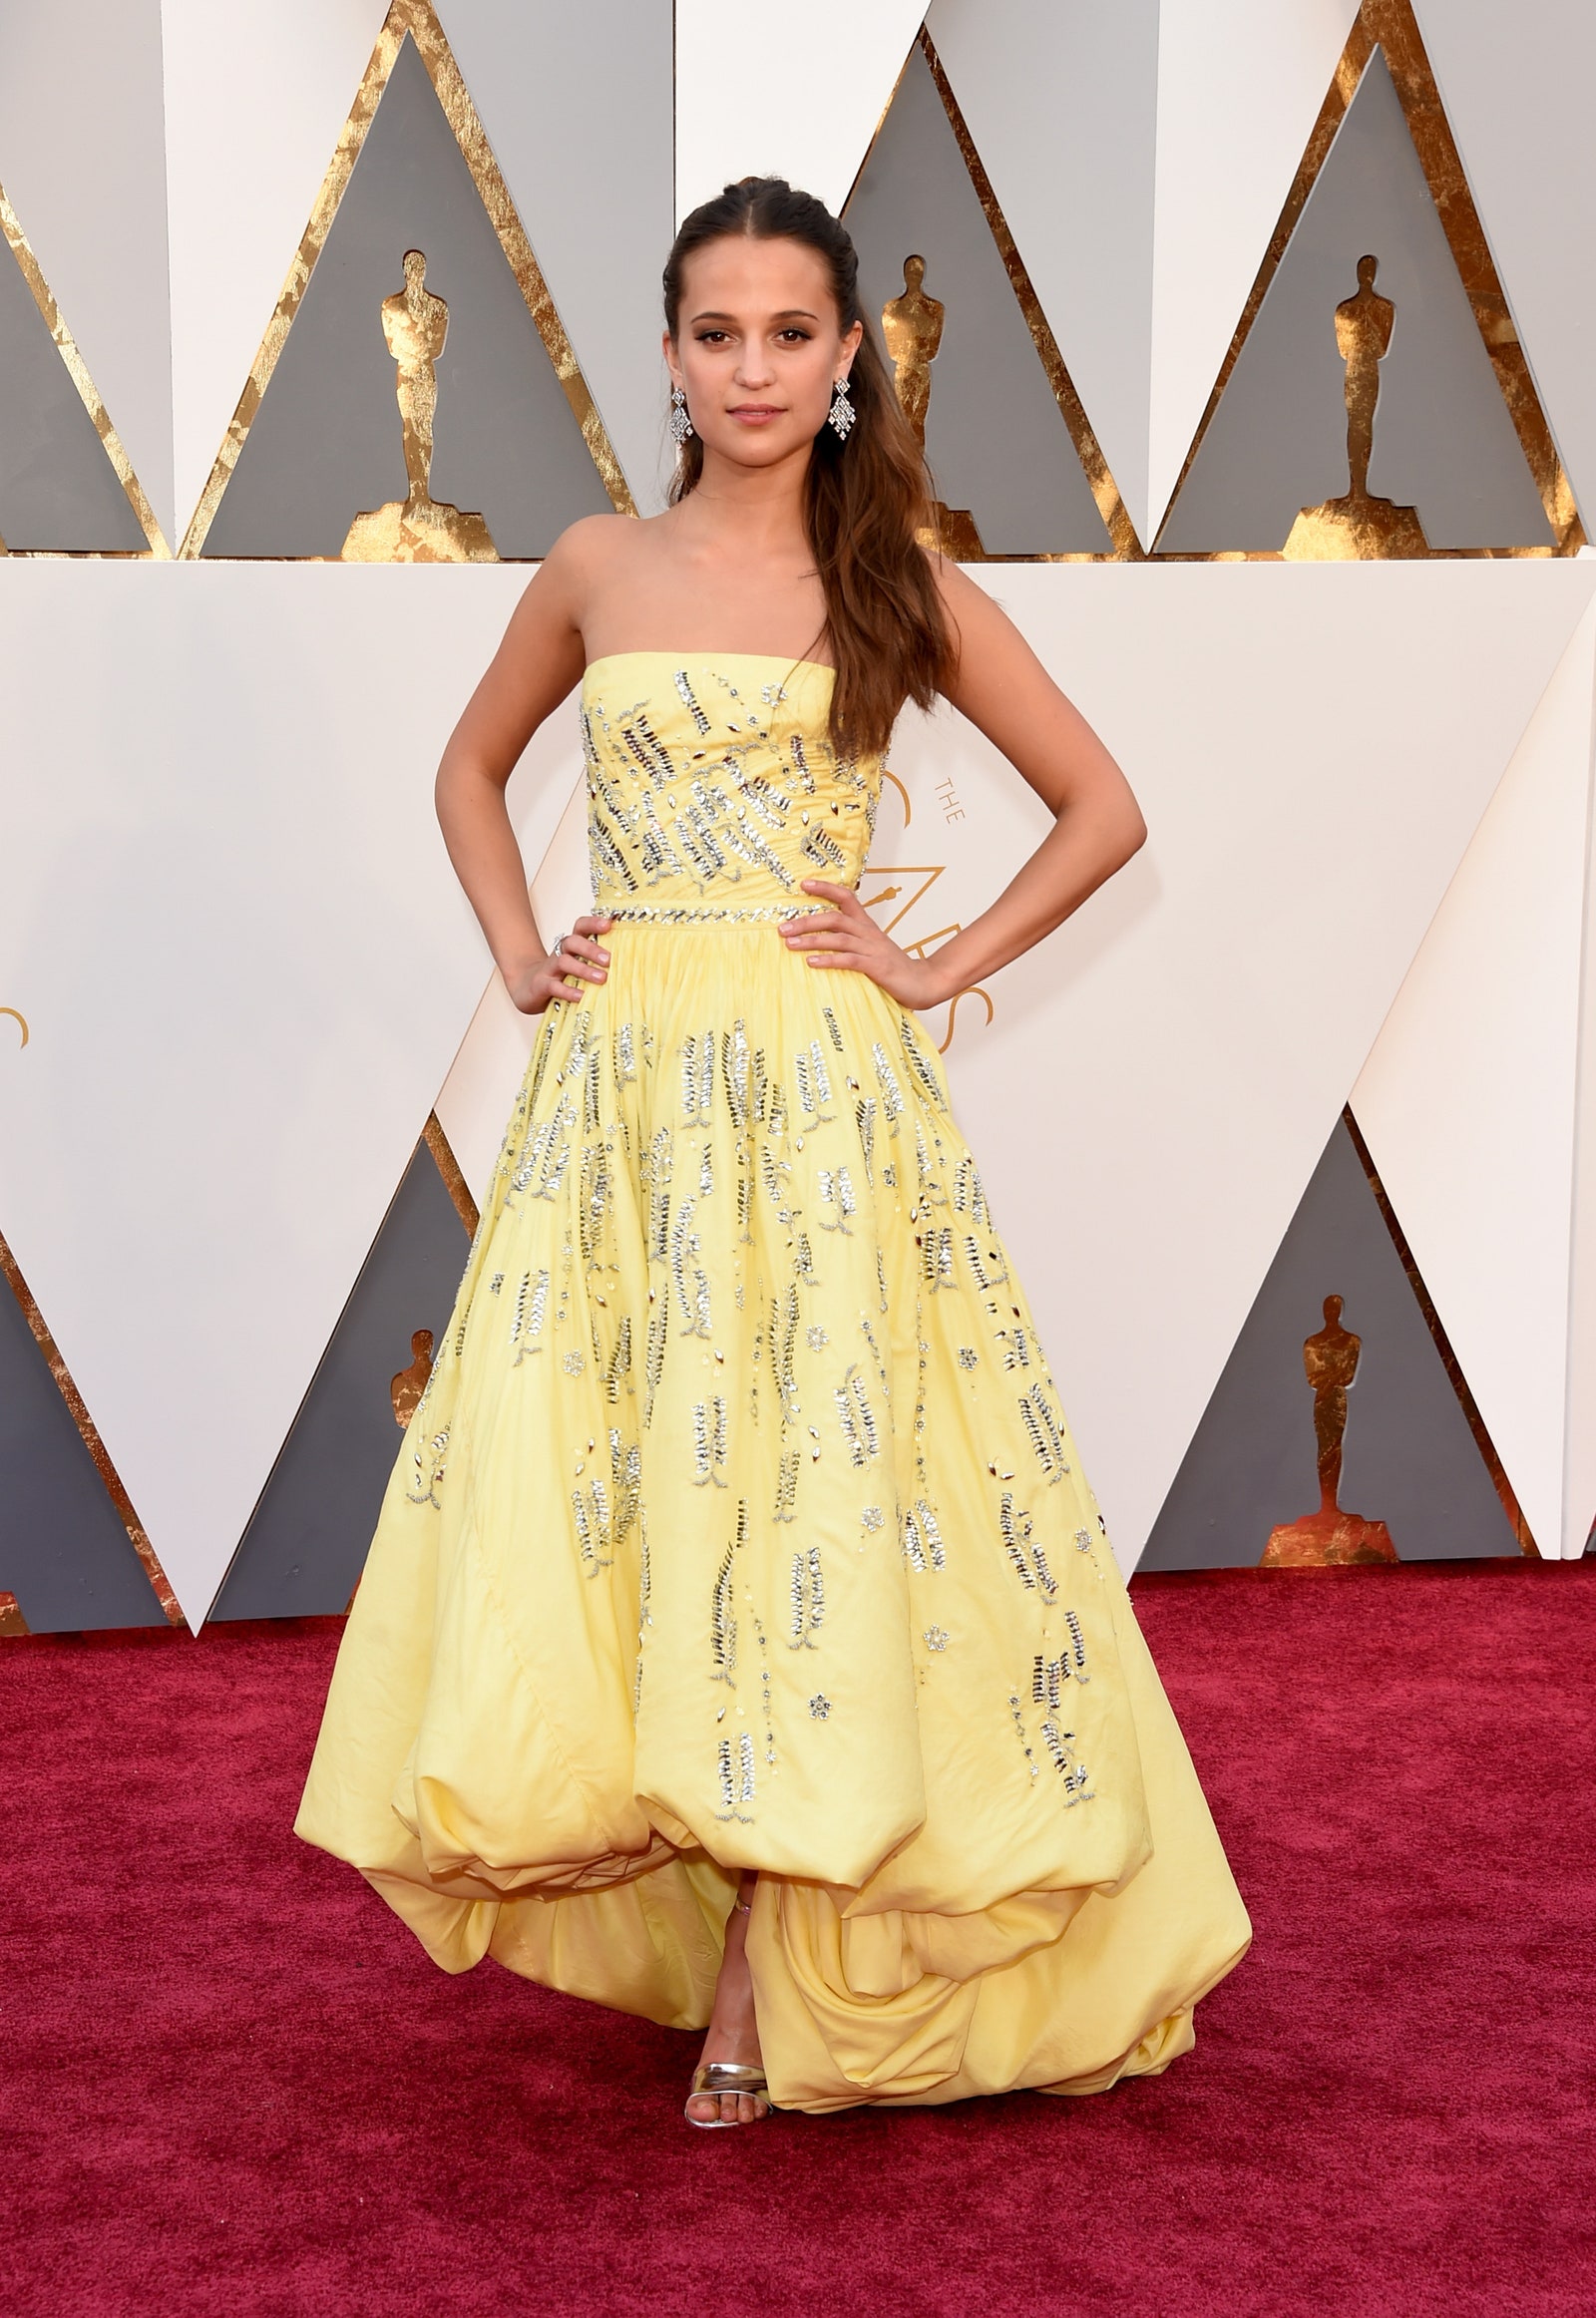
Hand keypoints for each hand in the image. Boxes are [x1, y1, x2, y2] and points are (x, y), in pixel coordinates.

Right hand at [503, 912, 613, 1014]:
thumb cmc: (561, 977)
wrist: (528, 987)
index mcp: (572, 946)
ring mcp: (549, 969)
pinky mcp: (542, 985)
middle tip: (609, 959)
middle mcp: (560, 953)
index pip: (581, 927)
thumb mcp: (580, 966)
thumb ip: (599, 964)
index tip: (609, 924)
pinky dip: (568, 991)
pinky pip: (555, 986)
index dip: (593, 923)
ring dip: (583, 969)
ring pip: (564, 962)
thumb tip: (632, 965)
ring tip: (602, 978)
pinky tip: (581, 996)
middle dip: (591, 948)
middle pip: (572, 941)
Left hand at [778, 879, 951, 1008]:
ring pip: (838, 938)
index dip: (826, 888)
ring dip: (811, 940)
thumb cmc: (891, 967)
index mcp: (866, 925)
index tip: (803, 883)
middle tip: (782, 927)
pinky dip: (829, 960)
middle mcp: (868, 932)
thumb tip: (818, 940)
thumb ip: (849, 942)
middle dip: (806, 921)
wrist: (923, 982)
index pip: (846, 897)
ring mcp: (872, 949)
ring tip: (790, 944)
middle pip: (835, 918)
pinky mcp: (876, 967)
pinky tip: (812, 962)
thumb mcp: (870, 948)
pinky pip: (849, 960)